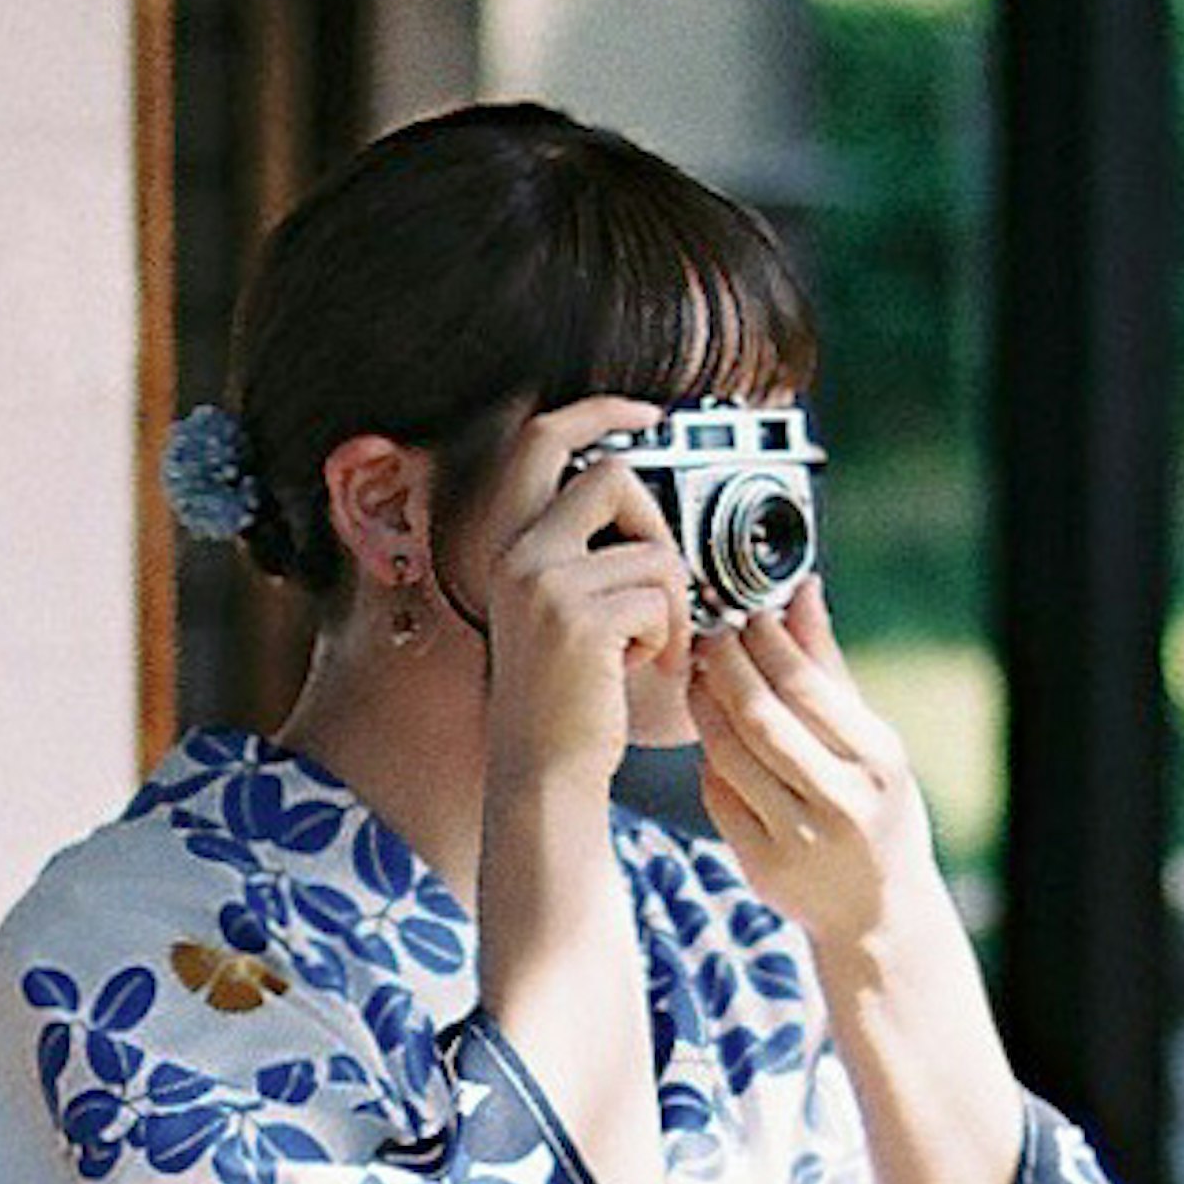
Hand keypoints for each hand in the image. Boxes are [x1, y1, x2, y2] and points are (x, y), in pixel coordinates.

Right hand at [479, 411, 697, 798]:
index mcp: (511, 546)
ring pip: (653, 550)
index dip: (597, 410)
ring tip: (651, 649)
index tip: (647, 412)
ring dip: (672, 603)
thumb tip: (655, 516)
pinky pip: (660, 596)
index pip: (543, 441)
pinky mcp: (579, 619)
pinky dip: (670, 636)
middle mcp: (519, 555)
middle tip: (664, 584)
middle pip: (613, 476)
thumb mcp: (565, 614)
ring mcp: (545, 584)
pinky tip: (646, 668)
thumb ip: (592, 557)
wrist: (544, 773)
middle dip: (659, 527)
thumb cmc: (569, 703)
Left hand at [687, 575, 955, 985]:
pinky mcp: (762, 866)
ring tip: (702, 679)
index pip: (806, 685)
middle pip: (759, 715)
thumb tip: (801, 593)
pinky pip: (718, 795)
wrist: (878, 913)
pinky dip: (709, 759)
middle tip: (711, 639)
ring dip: (705, 707)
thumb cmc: (878, 812)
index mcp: (877, 760)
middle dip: (725, 666)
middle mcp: (840, 800)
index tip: (749, 617)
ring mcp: (798, 837)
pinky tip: (712, 738)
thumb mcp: (873, 740)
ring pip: (729, 754)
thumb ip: (831, 669)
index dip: (765, 643)